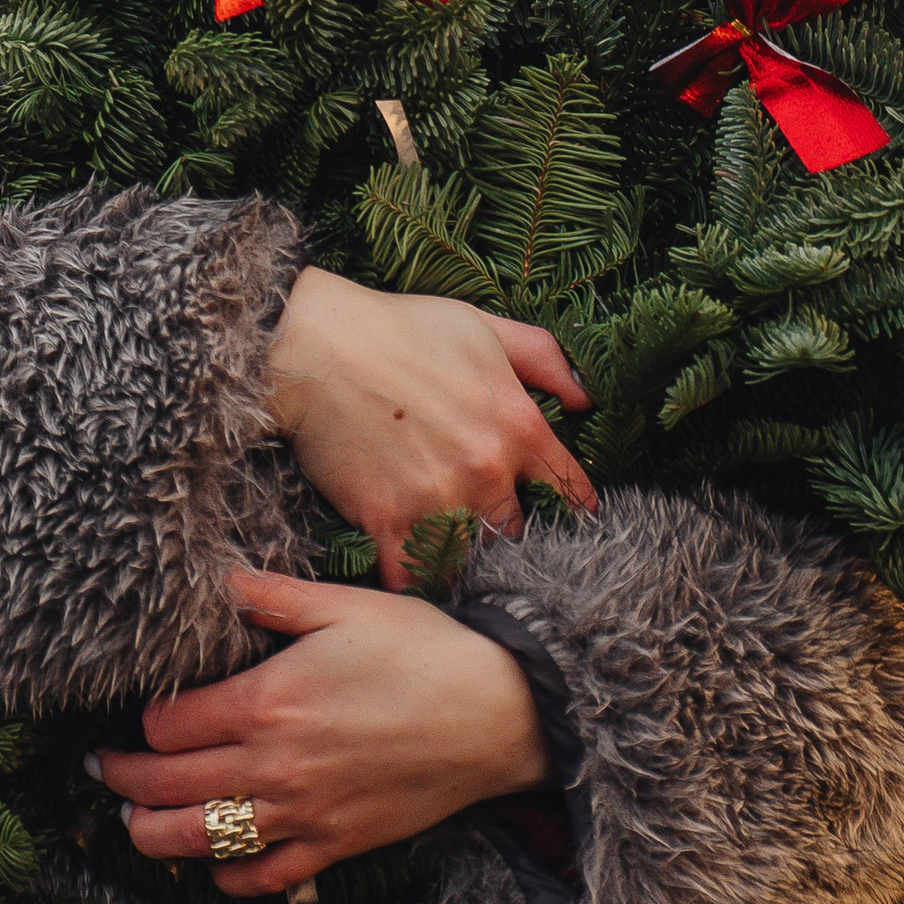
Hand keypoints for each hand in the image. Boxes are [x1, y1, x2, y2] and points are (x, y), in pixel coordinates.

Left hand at [95, 566, 550, 895]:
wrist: (500, 715)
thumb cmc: (424, 651)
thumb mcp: (342, 605)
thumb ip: (268, 596)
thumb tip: (213, 581)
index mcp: (264, 702)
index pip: (166, 725)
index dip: (141, 720)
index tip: (136, 712)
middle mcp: (272, 767)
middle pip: (165, 789)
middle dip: (123, 781)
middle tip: (103, 770)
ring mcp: (302, 815)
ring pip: (199, 844)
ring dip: (152, 836)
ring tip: (132, 822)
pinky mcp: (336, 846)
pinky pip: (263, 879)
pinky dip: (227, 878)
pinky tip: (213, 865)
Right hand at [261, 265, 594, 586]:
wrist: (316, 345)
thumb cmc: (400, 329)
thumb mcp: (484, 327)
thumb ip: (544, 359)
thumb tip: (587, 398)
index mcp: (518, 424)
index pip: (569, 488)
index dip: (568, 506)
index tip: (562, 518)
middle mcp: (487, 469)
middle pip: (516, 530)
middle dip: (504, 528)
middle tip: (486, 527)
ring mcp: (438, 499)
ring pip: (469, 554)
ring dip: (460, 554)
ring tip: (449, 550)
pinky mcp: (389, 520)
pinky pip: (413, 574)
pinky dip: (413, 577)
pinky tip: (410, 570)